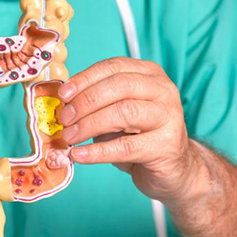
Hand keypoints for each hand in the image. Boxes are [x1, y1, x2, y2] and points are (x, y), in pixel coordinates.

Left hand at [57, 57, 201, 204]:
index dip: (85, 79)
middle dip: (86, 101)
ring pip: (124, 112)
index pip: (113, 67)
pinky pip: (125, 147)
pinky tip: (79, 156)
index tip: (63, 94)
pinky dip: (97, 151)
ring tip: (70, 137)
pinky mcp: (166, 146)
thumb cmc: (141, 137)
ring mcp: (168, 117)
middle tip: (64, 119)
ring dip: (90, 124)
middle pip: (119, 86)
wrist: (175, 169)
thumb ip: (96, 104)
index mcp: (149, 74)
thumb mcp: (117, 113)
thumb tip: (61, 106)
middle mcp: (163, 90)